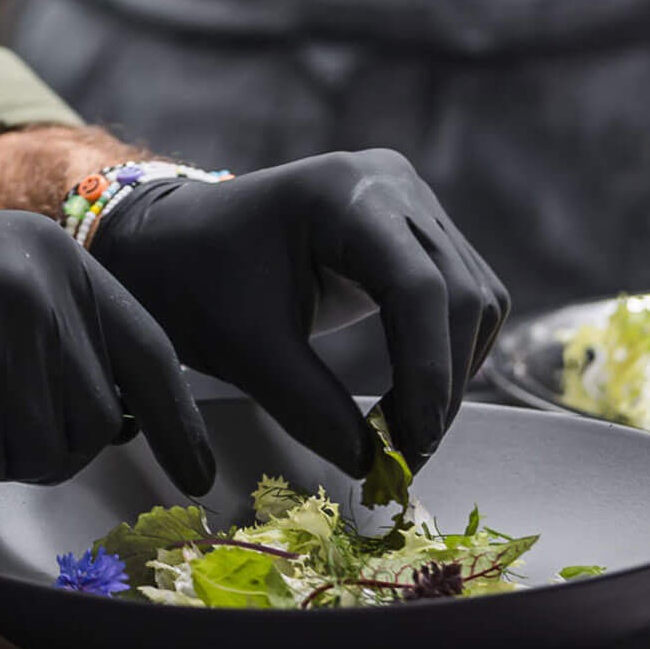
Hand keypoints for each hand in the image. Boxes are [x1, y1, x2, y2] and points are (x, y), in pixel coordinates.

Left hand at [90, 151, 508, 476]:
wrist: (176, 243)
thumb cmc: (198, 283)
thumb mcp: (246, 350)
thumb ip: (311, 407)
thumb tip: (373, 465)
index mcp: (340, 192)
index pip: (416, 284)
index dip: (426, 370)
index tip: (411, 444)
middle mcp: (389, 182)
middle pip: (457, 289)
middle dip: (441, 379)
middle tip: (409, 454)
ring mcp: (407, 198)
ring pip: (473, 293)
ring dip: (452, 369)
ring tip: (407, 431)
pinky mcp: (413, 226)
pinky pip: (461, 290)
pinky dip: (447, 348)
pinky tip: (413, 393)